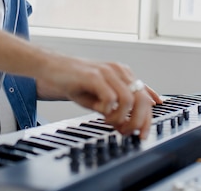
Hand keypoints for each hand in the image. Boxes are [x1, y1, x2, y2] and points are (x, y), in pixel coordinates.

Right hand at [35, 55, 159, 138]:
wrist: (52, 67)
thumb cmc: (76, 81)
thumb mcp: (100, 95)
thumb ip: (116, 106)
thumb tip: (128, 124)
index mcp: (123, 74)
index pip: (144, 96)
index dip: (148, 117)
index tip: (143, 133)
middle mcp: (119, 71)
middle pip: (141, 99)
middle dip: (137, 121)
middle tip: (126, 132)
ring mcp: (107, 72)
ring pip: (128, 100)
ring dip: (121, 117)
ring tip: (109, 122)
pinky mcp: (94, 76)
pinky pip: (110, 97)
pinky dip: (108, 110)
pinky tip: (101, 113)